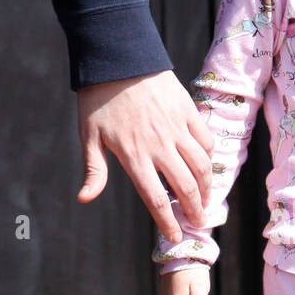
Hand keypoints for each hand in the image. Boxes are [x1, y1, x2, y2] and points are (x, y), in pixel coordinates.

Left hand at [76, 70, 214, 241]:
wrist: (118, 57)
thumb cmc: (99, 98)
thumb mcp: (89, 136)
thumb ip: (94, 170)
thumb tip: (85, 198)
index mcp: (134, 156)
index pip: (156, 200)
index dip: (168, 224)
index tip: (175, 238)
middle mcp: (159, 146)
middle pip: (186, 188)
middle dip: (195, 211)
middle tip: (198, 222)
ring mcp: (177, 129)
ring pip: (202, 167)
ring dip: (207, 188)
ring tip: (206, 200)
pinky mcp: (188, 112)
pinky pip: (206, 141)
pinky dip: (209, 158)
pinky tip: (205, 166)